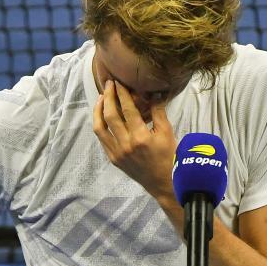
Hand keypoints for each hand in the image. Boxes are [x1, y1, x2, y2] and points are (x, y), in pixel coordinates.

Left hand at [93, 79, 176, 200]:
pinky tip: (103, 116)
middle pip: (110, 115)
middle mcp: (126, 145)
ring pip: (99, 128)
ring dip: (98, 110)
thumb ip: (158, 111)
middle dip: (108, 97)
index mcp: (141, 137)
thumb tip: (153, 92)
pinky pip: (102, 139)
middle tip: (108, 84)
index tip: (118, 82)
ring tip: (101, 98)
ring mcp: (117, 153)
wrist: (163, 182)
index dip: (122, 94)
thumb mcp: (167, 133)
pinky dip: (100, 125)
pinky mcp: (113, 159)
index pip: (128, 110)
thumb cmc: (169, 156)